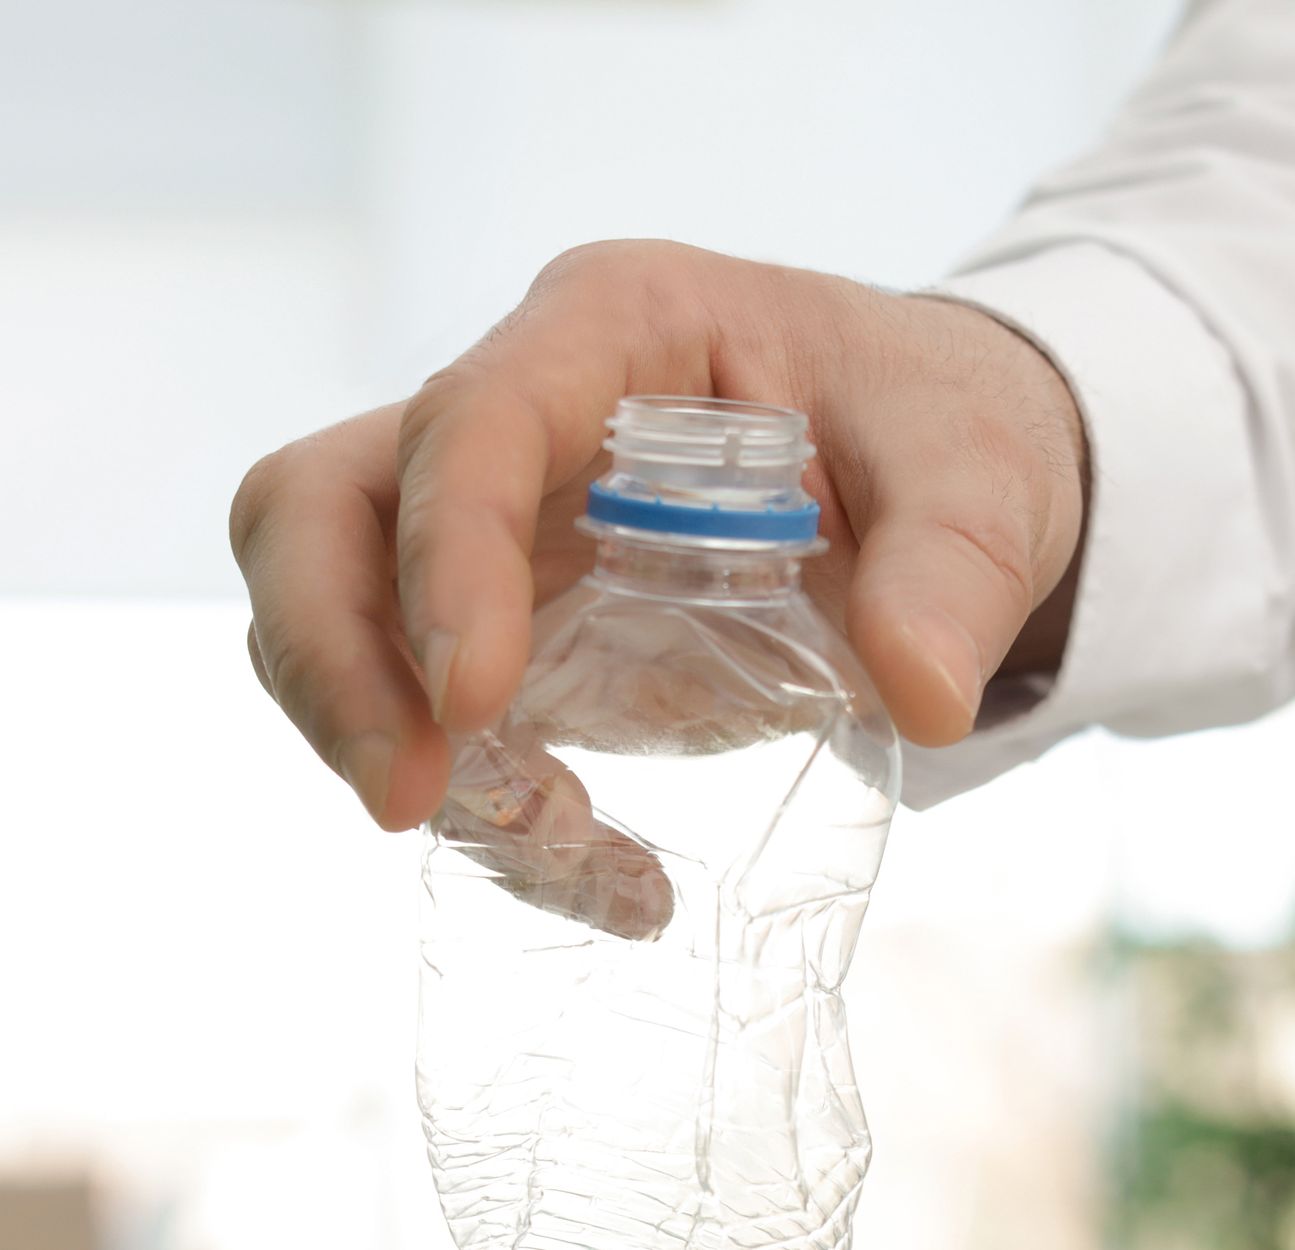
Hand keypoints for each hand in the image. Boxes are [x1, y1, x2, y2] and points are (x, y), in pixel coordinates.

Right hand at [232, 240, 1088, 832]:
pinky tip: (614, 879)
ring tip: (544, 839)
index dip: (444, 557)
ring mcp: (481, 518)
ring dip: (377, 743)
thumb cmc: (937, 432)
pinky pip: (418, 716)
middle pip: (314, 506)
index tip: (473, 700)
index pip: (465, 420)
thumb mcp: (981, 480)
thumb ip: (955, 573)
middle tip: (407, 799)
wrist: (934, 474)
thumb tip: (925, 689)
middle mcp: (511, 406)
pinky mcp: (493, 622)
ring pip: (326, 609)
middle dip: (331, 660)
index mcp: (612, 325)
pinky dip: (485, 811)